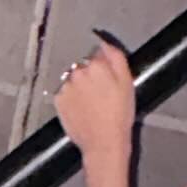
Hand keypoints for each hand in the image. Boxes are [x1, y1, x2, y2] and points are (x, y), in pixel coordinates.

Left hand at [53, 35, 135, 162]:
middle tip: (102, 94)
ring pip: (74, 79)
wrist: (103, 142)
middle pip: (84, 66)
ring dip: (81, 86)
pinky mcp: (58, 100)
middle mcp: (78, 72)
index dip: (106, 66)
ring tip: (92, 104)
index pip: (98, 53)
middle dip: (92, 75)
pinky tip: (83, 108)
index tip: (109, 78)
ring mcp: (66, 86)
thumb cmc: (118, 116)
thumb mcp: (127, 83)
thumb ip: (116, 57)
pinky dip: (72, 97)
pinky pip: (65, 92)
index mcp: (96, 65)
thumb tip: (106, 43)